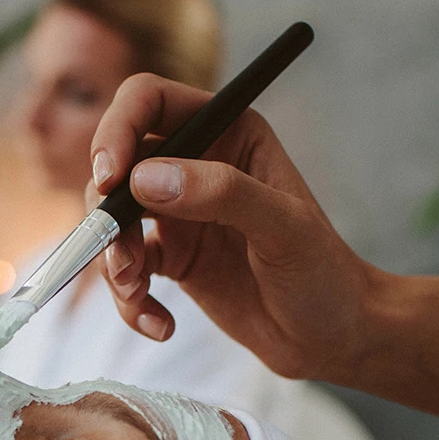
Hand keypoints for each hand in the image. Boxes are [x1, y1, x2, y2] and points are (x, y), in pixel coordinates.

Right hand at [89, 73, 382, 382]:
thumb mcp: (284, 228)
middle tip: (119, 257)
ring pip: (111, 218)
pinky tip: (160, 323)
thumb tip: (144, 179)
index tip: (109, 178)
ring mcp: (178, 212)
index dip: (117, 130)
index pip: (149, 101)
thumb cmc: (324, 274)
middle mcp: (195, 163)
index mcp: (228, 131)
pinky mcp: (171, 258)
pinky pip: (125, 270)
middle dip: (105, 210)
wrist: (333, 337)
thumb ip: (221, 193)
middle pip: (115, 162)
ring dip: (112, 260)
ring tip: (137, 294)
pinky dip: (129, 299)